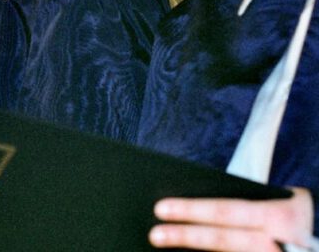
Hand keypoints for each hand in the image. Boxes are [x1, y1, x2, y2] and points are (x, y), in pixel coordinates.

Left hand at [149, 188, 313, 250]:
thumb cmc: (293, 213)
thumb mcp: (273, 201)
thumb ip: (242, 204)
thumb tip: (197, 201)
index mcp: (274, 215)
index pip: (223, 210)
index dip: (190, 210)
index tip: (159, 208)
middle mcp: (276, 242)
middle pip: (222, 240)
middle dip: (185, 236)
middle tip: (154, 234)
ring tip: (168, 248)